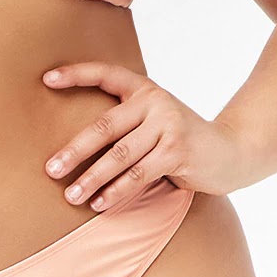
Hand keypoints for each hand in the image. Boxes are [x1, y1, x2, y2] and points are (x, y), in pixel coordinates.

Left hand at [41, 61, 249, 210]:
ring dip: (92, 178)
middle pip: (104, 127)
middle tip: (51, 169)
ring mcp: (167, 125)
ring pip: (119, 156)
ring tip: (71, 195)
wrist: (231, 150)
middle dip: (74, 151)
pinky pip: (138, 175)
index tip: (46, 79)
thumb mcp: (153, 118)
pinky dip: (116, 191)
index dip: (75, 74)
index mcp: (143, 88)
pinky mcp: (177, 151)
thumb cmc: (178, 137)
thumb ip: (125, 120)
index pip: (105, 73)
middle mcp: (154, 101)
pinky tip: (99, 204)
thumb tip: (75, 144)